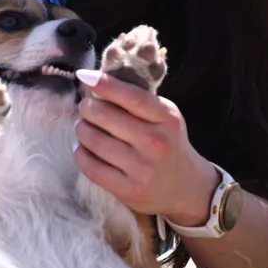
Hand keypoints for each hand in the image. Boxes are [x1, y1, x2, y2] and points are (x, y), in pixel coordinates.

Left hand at [73, 71, 219, 225]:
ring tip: (83, 127)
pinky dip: (80, 153)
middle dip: (87, 108)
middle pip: (106, 116)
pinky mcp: (129, 190)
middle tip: (85, 108)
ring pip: (94, 140)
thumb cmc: (168, 143)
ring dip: (81, 129)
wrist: (187, 187)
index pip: (132, 97)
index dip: (105, 84)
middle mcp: (156, 143)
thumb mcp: (165, 117)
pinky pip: (92, 167)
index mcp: (167, 118)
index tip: (84, 76)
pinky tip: (82, 148)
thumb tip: (97, 82)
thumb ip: (138, 101)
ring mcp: (143, 169)